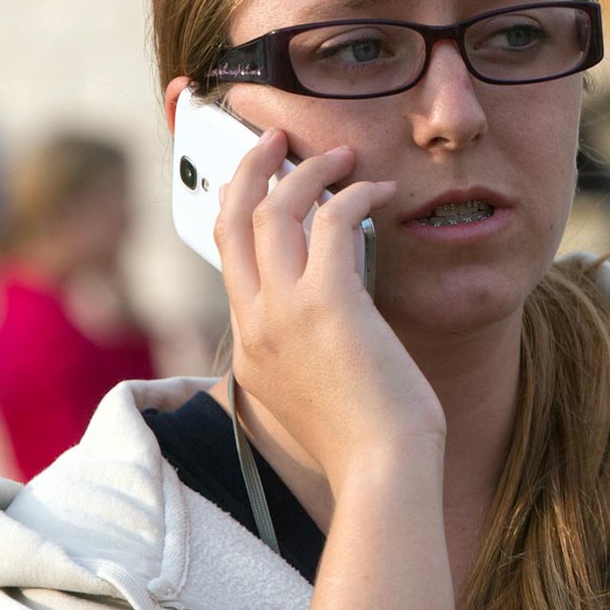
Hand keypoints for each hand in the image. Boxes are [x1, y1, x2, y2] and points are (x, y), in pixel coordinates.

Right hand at [214, 128, 443, 489]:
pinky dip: (354, 195)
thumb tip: (337, 300)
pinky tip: (380, 190)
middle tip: (277, 138)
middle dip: (251, 169)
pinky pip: (330, 222)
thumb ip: (314, 343)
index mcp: (251, 345)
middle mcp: (256, 323)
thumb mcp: (321, 388)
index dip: (239, 208)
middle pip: (232, 222)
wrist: (382, 470)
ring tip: (342, 154)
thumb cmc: (369, 438)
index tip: (257, 180)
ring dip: (307, 172)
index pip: (227, 258)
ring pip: (273, 213)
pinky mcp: (327, 304)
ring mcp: (284, 313)